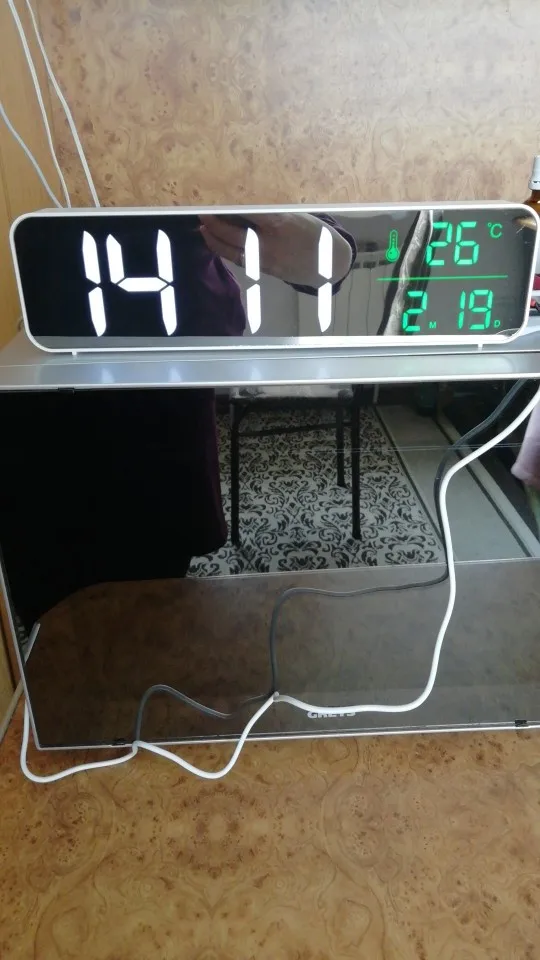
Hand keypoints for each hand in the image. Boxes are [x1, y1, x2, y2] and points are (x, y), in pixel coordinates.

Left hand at [199, 212, 352, 287]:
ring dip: (215, 239)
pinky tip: (216, 242)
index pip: (248, 214)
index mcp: (281, 223)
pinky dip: (225, 251)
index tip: (214, 199)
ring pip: (233, 250)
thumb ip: (272, 210)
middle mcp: (271, 243)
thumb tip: (245, 200)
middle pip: (234, 234)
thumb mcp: (297, 214)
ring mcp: (266, 259)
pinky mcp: (265, 269)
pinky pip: (240, 260)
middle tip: (202, 211)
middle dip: (215, 224)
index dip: (228, 208)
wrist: (329, 262)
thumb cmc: (313, 232)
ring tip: (203, 227)